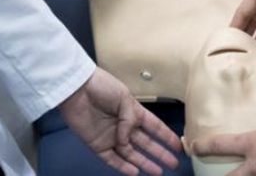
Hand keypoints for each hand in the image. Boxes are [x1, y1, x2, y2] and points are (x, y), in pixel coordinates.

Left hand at [59, 67, 182, 174]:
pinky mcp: (98, 145)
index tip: (178, 146)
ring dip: (144, 162)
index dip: (166, 136)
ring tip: (158, 172)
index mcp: (133, 112)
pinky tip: (135, 171)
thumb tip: (127, 140)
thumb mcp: (124, 98)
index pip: (154, 126)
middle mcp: (124, 126)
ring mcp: (111, 136)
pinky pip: (112, 159)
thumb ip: (131, 121)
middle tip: (173, 164)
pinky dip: (123, 167)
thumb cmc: (101, 87)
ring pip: (131, 154)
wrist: (76, 89)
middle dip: (159, 153)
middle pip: (145, 143)